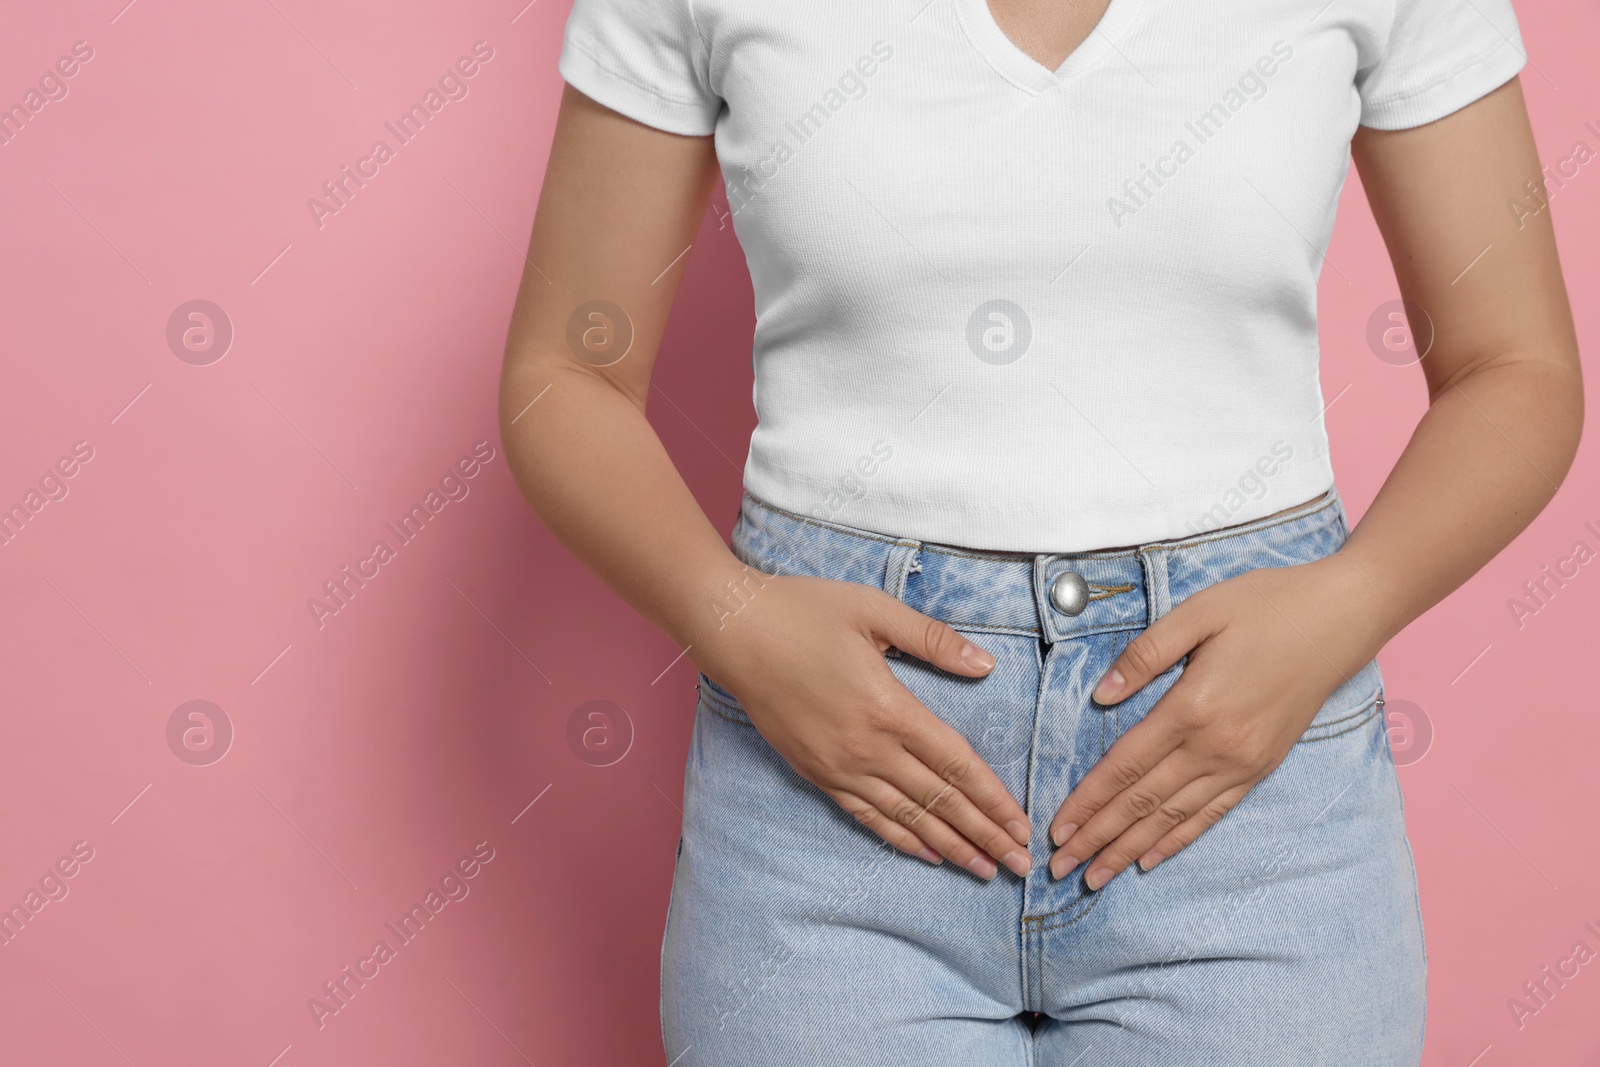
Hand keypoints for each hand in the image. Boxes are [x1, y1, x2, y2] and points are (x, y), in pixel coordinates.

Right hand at [695, 573, 1032, 878]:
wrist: (734, 633)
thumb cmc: (804, 612)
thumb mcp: (874, 610)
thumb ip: (933, 640)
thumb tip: (985, 666)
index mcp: (889, 707)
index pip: (956, 765)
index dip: (994, 800)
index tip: (1023, 828)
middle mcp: (868, 747)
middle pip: (939, 801)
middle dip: (984, 836)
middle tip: (1019, 867)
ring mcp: (840, 766)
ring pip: (907, 818)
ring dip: (950, 847)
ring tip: (984, 871)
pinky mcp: (817, 773)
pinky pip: (867, 816)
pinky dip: (901, 838)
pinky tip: (926, 853)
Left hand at [1047, 555, 1379, 888]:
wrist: (1341, 619)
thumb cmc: (1266, 605)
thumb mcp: (1199, 611)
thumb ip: (1145, 654)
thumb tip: (1101, 696)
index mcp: (1192, 707)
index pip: (1126, 766)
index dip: (1089, 801)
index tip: (1058, 830)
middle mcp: (1216, 746)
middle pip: (1143, 802)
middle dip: (1098, 838)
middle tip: (1059, 868)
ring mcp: (1242, 762)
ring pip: (1174, 817)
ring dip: (1129, 849)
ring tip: (1095, 877)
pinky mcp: (1261, 766)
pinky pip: (1212, 813)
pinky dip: (1178, 839)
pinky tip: (1150, 859)